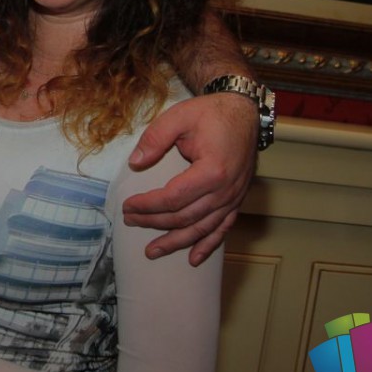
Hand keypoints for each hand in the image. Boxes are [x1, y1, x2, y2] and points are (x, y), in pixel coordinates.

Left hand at [123, 93, 256, 265]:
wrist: (243, 113)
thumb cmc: (211, 114)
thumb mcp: (178, 117)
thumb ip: (155, 138)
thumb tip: (135, 163)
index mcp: (212, 171)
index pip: (173, 198)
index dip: (147, 205)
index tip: (127, 206)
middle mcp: (226, 190)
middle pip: (184, 216)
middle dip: (154, 222)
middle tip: (130, 221)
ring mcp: (233, 198)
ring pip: (202, 228)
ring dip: (176, 242)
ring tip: (153, 251)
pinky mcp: (236, 200)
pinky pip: (222, 229)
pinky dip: (208, 245)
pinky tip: (193, 258)